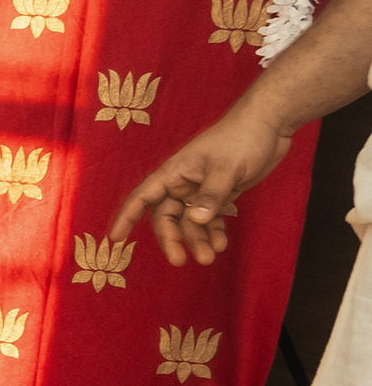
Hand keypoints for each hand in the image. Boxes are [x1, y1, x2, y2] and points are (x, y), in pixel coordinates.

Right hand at [110, 103, 292, 264]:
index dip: (127, 217)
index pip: (142, 197)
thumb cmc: (242, 138)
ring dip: (198, 240)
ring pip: (191, 222)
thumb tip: (195, 221)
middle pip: (167, 217)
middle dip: (173, 239)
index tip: (115, 239)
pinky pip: (211, 219)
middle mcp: (182, 183)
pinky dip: (215, 232)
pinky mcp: (220, 194)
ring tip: (209, 257)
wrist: (269, 125)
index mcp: (174, 172)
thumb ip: (211, 195)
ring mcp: (201, 190)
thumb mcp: (226, 168)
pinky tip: (221, 243)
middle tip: (180, 261)